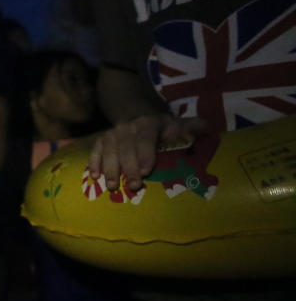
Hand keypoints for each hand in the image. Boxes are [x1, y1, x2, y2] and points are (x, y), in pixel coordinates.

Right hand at [87, 113, 207, 191]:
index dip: (145, 154)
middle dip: (128, 167)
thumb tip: (207, 129)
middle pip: (126, 147)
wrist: (138, 114)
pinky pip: (95, 150)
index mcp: (149, 123)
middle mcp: (128, 126)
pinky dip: (94, 162)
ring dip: (110, 168)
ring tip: (112, 186)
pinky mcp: (102, 140)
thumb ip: (192, 127)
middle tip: (132, 186)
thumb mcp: (178, 124)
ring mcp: (113, 133)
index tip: (146, 171)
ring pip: (110, 150)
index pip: (145, 138)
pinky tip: (94, 176)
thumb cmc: (162, 128)